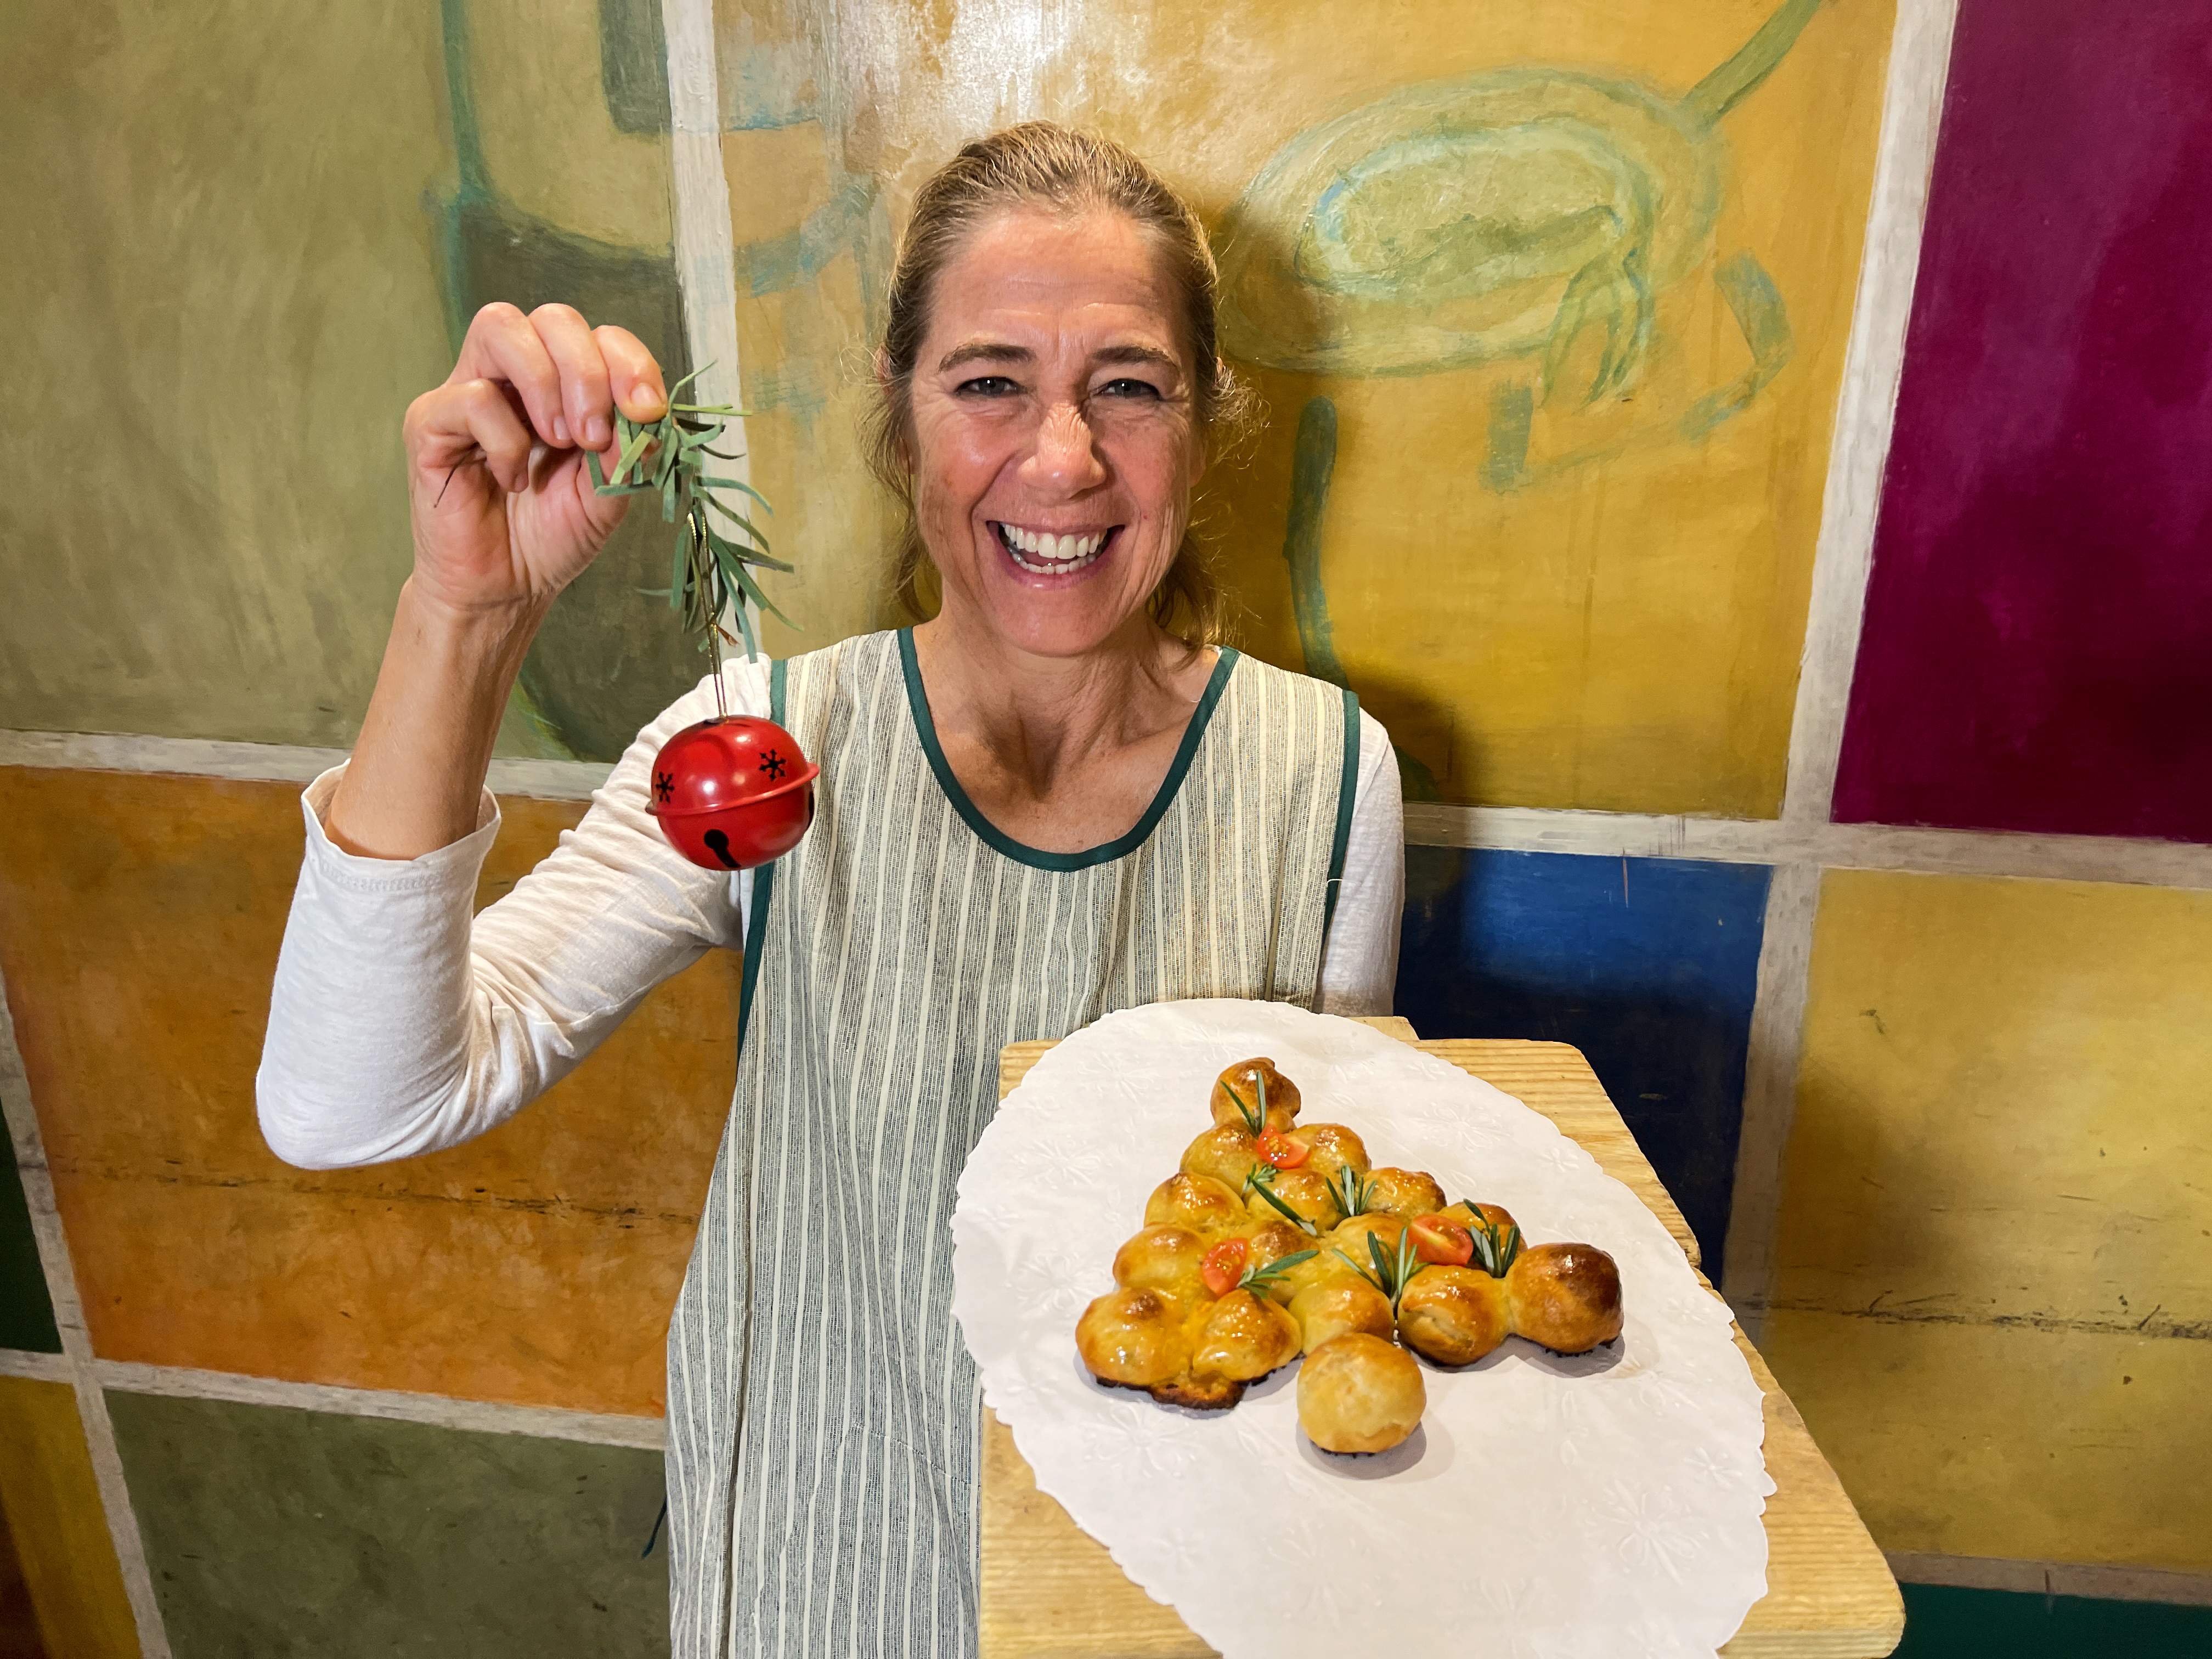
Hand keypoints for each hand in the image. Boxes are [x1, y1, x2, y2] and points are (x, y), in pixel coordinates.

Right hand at [401, 302, 668, 615]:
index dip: (628, 361)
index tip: (646, 411)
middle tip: (593, 435)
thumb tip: (647, 413)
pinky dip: (505, 440)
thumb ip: (631, 448)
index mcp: (564, 384)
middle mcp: (515, 375)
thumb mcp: (610, 491)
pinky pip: (471, 398)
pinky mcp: (430, 422)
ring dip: (545, 382)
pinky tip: (512, 480)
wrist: (507, 588)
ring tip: (559, 442)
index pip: (598, 335)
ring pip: (500, 327)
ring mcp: (468, 390)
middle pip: (552, 318)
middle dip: (587, 371)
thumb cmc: (553, 534)